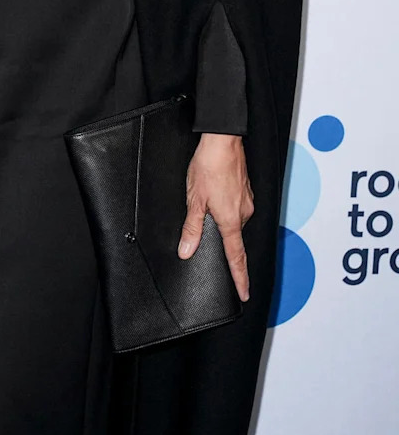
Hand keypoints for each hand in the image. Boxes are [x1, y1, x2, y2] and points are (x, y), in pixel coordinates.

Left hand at [178, 133, 253, 301]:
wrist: (222, 140)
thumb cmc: (208, 166)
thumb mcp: (194, 199)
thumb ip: (192, 228)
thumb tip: (187, 251)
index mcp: (231, 220)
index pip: (236, 257)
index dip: (239, 278)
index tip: (244, 294)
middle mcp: (244, 213)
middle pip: (232, 236)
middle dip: (221, 237)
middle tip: (207, 226)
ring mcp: (247, 201)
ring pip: (233, 219)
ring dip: (222, 218)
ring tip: (208, 203)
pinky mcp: (246, 191)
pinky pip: (236, 207)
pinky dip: (226, 207)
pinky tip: (215, 194)